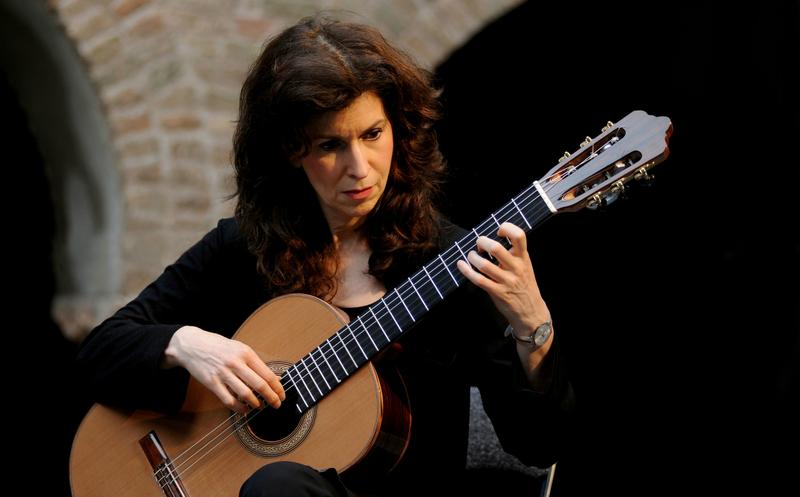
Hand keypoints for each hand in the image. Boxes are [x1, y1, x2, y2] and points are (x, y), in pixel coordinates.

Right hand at [163, 326, 285, 412]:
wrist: (192, 344)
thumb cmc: (219, 347)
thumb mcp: (240, 349)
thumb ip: (255, 363)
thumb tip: (274, 378)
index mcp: (246, 353)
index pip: (267, 374)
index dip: (277, 387)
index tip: (282, 395)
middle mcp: (236, 363)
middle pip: (259, 385)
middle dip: (271, 398)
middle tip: (276, 404)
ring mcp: (223, 373)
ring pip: (245, 394)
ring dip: (255, 404)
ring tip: (259, 407)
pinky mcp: (212, 382)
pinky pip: (228, 400)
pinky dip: (238, 408)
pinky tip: (244, 410)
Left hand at [456, 222, 549, 334]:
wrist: (531, 312)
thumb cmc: (524, 286)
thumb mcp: (525, 266)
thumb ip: (514, 254)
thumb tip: (491, 239)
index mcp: (523, 258)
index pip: (519, 236)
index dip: (507, 228)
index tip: (498, 232)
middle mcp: (516, 268)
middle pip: (496, 248)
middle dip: (482, 242)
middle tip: (479, 245)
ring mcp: (507, 281)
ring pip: (484, 265)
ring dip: (473, 257)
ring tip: (471, 256)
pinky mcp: (498, 292)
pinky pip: (479, 280)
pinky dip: (467, 271)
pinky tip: (461, 265)